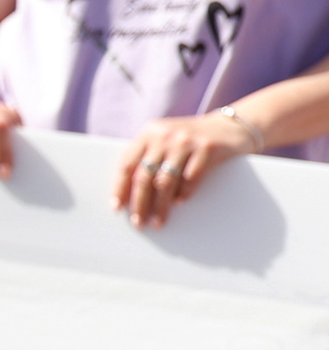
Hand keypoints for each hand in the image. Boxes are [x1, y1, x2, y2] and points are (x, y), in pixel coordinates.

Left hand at [114, 112, 251, 228]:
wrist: (232, 127)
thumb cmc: (192, 140)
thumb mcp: (167, 141)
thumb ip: (149, 157)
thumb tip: (130, 194)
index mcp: (149, 133)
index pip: (127, 164)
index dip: (120, 188)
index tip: (117, 208)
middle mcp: (165, 135)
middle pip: (145, 175)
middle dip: (140, 203)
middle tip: (139, 223)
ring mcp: (186, 141)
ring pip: (166, 180)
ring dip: (161, 205)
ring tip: (158, 222)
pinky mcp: (208, 148)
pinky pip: (192, 178)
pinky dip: (184, 193)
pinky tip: (180, 203)